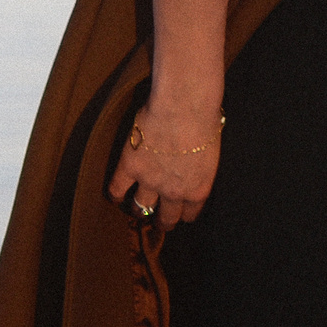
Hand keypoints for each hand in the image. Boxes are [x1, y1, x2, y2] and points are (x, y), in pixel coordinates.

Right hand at [106, 101, 221, 232]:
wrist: (184, 106)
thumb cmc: (205, 120)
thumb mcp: (211, 151)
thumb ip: (200, 166)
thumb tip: (195, 163)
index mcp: (198, 188)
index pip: (190, 213)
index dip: (185, 214)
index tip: (182, 213)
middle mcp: (174, 191)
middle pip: (166, 217)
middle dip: (164, 221)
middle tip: (160, 220)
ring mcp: (149, 181)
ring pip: (140, 208)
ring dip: (139, 210)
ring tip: (137, 211)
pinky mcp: (130, 167)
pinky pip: (117, 189)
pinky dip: (115, 194)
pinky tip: (115, 195)